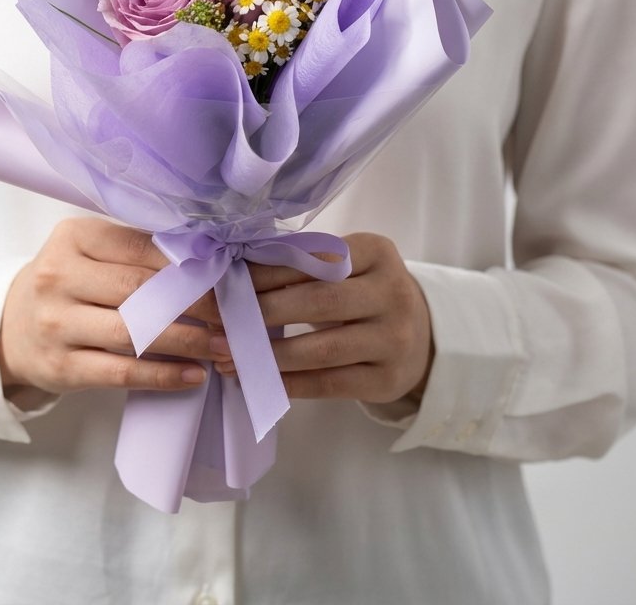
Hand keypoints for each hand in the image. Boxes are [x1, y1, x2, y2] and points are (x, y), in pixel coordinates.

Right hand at [0, 215, 224, 395]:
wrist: (8, 328)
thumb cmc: (67, 283)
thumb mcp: (89, 252)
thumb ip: (135, 251)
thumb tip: (208, 259)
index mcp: (73, 237)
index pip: (141, 248)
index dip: (189, 265)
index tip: (228, 277)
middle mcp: (59, 276)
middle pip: (140, 290)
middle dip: (197, 304)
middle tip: (236, 315)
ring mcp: (57, 323)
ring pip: (133, 333)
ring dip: (187, 341)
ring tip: (224, 347)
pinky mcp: (61, 367)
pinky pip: (120, 372)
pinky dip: (162, 376)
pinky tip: (194, 375)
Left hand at [215, 233, 433, 403]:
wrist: (420, 336)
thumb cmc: (362, 292)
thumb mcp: (345, 268)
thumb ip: (301, 265)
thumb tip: (232, 272)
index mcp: (376, 252)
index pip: (314, 259)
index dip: (265, 272)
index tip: (222, 281)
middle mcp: (392, 292)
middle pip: (317, 301)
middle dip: (260, 311)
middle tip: (216, 320)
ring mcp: (394, 339)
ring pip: (321, 348)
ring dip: (268, 353)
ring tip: (227, 354)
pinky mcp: (387, 380)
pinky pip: (329, 383)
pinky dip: (289, 383)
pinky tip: (258, 380)